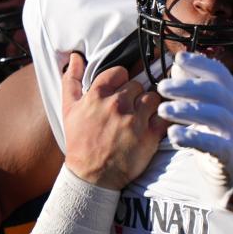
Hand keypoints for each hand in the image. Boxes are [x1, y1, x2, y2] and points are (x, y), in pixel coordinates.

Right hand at [62, 52, 167, 189]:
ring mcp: (135, 120)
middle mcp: (117, 105)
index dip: (121, 81)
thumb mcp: (68, 109)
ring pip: (153, 97)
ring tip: (142, 116)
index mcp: (98, 95)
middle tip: (130, 107)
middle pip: (138, 84)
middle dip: (135, 94)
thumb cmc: (79, 142)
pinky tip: (155, 123)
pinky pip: (164, 116)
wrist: (90, 176)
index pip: (120, 72)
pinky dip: (163, 118)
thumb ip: (71, 79)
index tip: (120, 91)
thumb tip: (76, 56)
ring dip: (149, 105)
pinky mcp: (150, 136)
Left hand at [156, 51, 232, 220]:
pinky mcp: (230, 158)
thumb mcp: (211, 116)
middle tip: (161, 87)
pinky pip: (214, 144)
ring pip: (216, 116)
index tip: (178, 59)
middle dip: (187, 86)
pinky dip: (193, 137)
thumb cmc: (221, 145)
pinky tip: (174, 135)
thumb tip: (177, 68)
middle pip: (217, 93)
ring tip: (162, 110)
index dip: (201, 65)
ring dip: (186, 110)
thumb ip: (197, 94)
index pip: (222, 76)